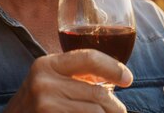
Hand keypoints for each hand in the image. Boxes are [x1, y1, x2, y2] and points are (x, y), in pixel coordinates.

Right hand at [4, 49, 132, 112]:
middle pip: (98, 94)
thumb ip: (75, 73)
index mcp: (47, 64)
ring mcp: (46, 105)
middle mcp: (44, 82)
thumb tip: (116, 75)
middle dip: (115, 106)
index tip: (128, 79)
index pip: (89, 58)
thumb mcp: (48, 80)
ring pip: (97, 112)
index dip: (114, 68)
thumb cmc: (35, 104)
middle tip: (120, 112)